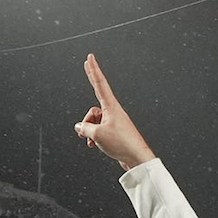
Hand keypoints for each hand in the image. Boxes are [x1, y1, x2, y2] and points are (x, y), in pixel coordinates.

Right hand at [74, 54, 156, 170]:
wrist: (137, 159)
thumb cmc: (122, 144)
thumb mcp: (97, 134)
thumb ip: (84, 128)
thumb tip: (80, 127)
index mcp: (111, 107)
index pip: (100, 84)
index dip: (94, 70)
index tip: (90, 58)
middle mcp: (114, 112)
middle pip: (93, 107)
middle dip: (88, 109)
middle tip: (87, 77)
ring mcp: (114, 122)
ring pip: (94, 121)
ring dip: (90, 131)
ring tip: (92, 140)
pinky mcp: (115, 133)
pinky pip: (99, 130)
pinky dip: (94, 136)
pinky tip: (94, 144)